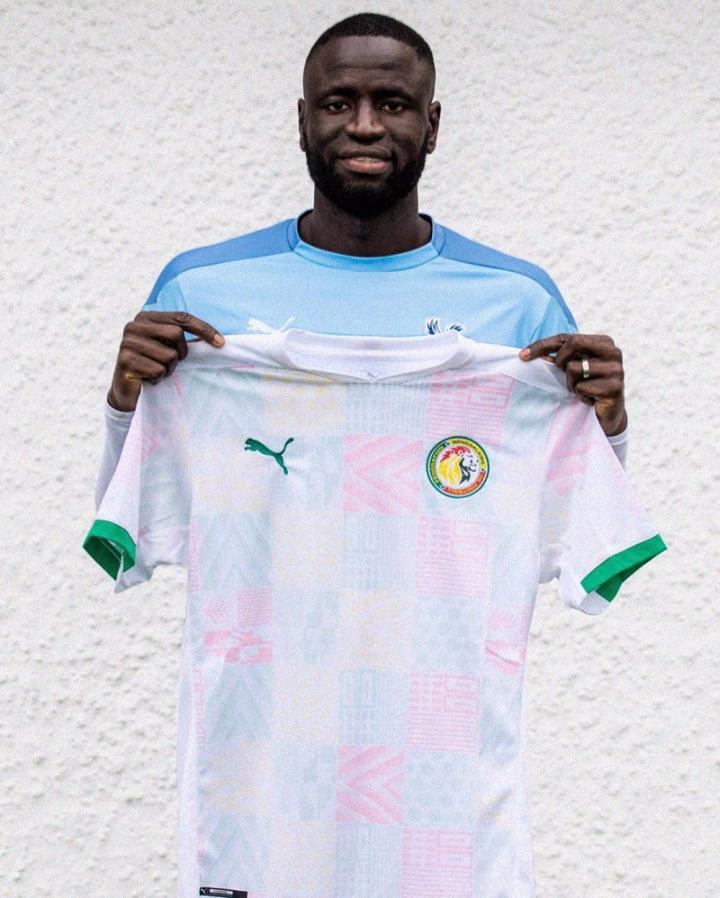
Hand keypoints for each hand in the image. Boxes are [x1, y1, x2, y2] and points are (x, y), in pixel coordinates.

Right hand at [108, 311, 224, 411]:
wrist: (126, 390)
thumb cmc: (152, 365)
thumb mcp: (167, 348)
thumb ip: (184, 339)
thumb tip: (217, 341)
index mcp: (146, 317)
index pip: (181, 317)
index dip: (203, 329)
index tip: (221, 343)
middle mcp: (134, 326)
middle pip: (176, 334)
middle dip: (181, 353)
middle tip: (173, 363)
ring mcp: (127, 342)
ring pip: (169, 355)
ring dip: (169, 369)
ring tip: (157, 371)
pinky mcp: (125, 361)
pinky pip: (158, 370)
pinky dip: (158, 378)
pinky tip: (148, 378)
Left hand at [519, 333, 626, 435]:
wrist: (608, 415)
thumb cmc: (588, 387)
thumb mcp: (573, 369)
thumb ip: (558, 358)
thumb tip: (528, 355)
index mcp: (604, 342)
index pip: (567, 337)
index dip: (542, 345)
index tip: (522, 356)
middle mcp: (613, 352)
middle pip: (572, 345)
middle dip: (560, 361)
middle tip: (563, 376)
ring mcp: (616, 370)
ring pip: (574, 368)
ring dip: (572, 383)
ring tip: (582, 390)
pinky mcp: (615, 388)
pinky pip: (581, 387)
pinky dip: (580, 396)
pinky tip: (590, 400)